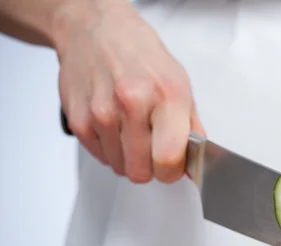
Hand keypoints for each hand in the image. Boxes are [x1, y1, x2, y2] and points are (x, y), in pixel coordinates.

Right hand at [53, 0, 203, 182]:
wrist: (97, 32)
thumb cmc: (142, 58)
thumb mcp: (181, 84)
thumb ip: (191, 127)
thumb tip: (195, 163)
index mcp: (167, 95)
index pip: (168, 159)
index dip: (171, 171)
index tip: (172, 167)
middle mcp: (133, 102)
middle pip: (141, 171)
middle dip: (150, 167)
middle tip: (151, 147)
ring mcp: (102, 112)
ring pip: (120, 168)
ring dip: (128, 157)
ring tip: (131, 129)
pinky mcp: (79, 119)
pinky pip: (100, 157)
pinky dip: (109, 149)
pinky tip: (114, 126)